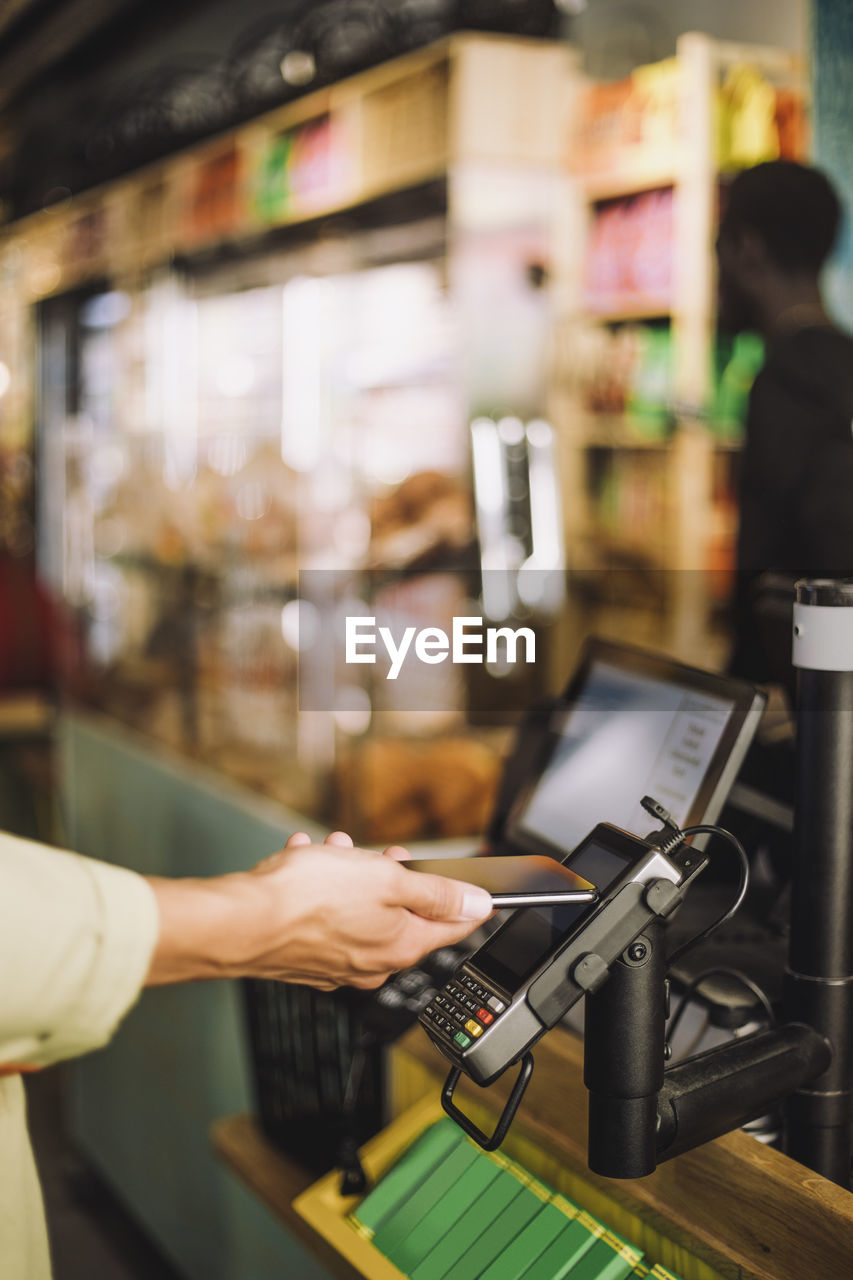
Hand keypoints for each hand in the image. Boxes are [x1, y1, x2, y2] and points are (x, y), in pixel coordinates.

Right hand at [145, 830, 492, 989]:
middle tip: (381, 855)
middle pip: (402, 915)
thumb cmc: (308, 901)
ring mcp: (336, 964)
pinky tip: (304, 862)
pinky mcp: (304, 958)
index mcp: (401, 947)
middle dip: (392, 877)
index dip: (468, 901)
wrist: (241, 922)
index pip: (454, 927)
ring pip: (359, 911)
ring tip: (333, 852)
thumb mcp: (387, 880)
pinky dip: (319, 889)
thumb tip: (478, 903)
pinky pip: (324, 918)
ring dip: (351, 876)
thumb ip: (436, 893)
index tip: (476, 887)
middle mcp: (372, 965)